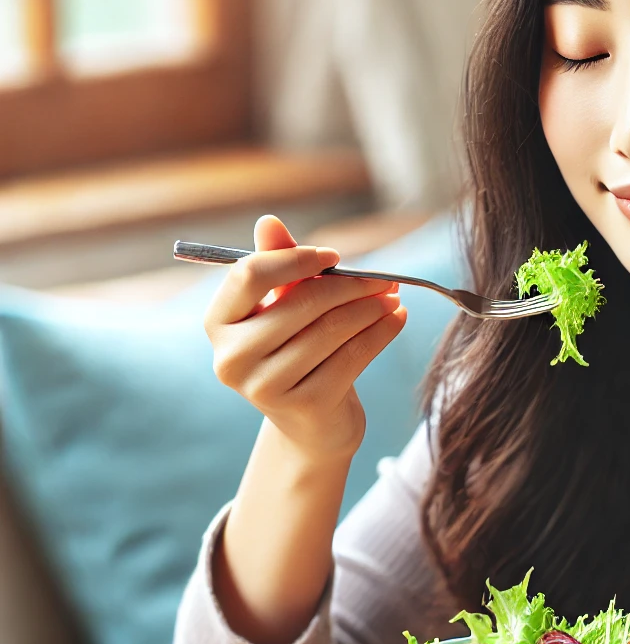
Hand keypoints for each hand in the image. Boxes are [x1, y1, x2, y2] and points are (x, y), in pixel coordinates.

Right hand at [204, 214, 406, 458]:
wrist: (312, 422)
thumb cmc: (296, 351)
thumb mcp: (284, 306)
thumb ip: (278, 264)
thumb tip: (268, 221)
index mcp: (218, 323)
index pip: (250, 274)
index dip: (296, 258)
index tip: (334, 256)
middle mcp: (232, 357)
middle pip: (301, 302)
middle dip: (351, 285)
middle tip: (385, 279)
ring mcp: (265, 387)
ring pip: (332, 329)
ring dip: (372, 308)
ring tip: (393, 297)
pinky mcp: (304, 406)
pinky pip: (353, 356)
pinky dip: (382, 332)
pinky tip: (398, 318)